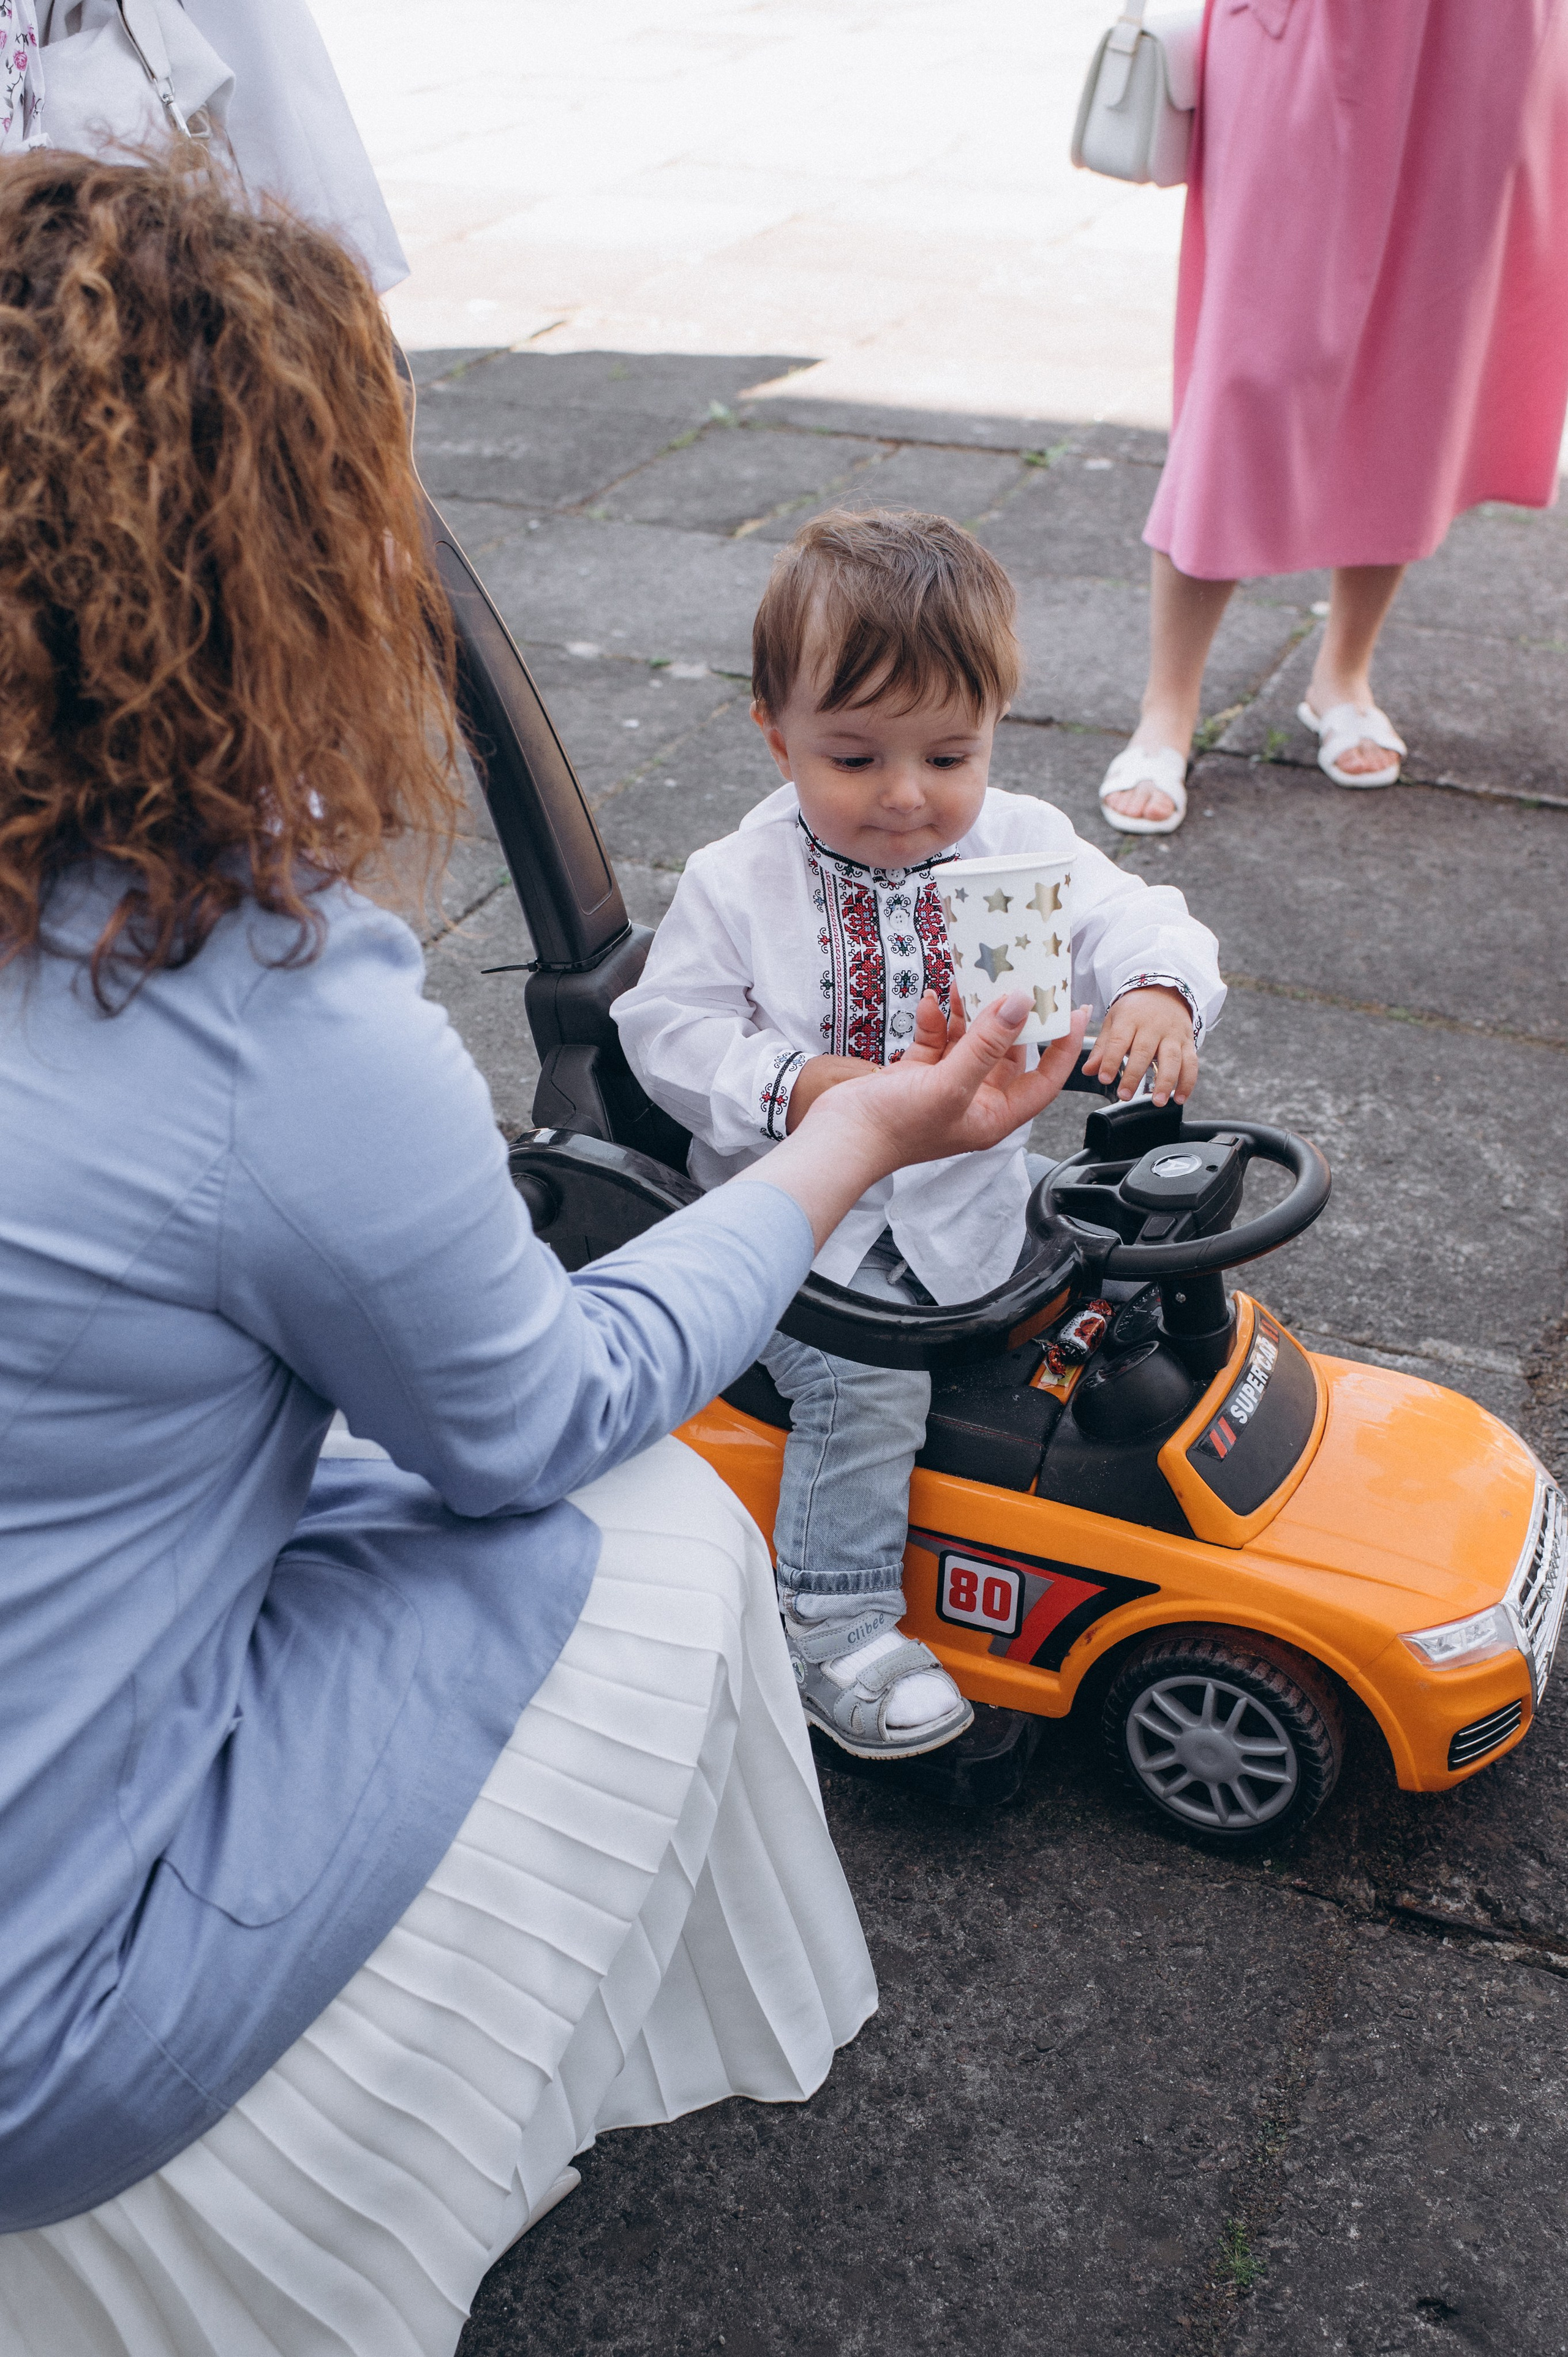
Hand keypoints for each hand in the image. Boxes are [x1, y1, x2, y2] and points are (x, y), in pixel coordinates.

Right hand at [740, 992, 1088, 1250]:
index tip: (1073, 1010)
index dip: (1064, 1046)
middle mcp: (974, 1102)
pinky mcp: (918, 1076)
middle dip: (1011, 1019)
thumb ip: (987, 1043)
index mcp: (994, 1115)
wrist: (839, 1138)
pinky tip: (929, 1002)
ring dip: (968, 1013)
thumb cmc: (895, 1127)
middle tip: (1017, 981)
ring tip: (965, 981)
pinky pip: (936, 1041)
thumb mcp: (950, 1083)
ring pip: (970, 1042)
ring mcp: (945, 1087)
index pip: (1045, 1079)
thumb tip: (1020, 1004)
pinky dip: (935, 1021)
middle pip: (1008, 1054)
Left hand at [1079, 986, 1196, 1105]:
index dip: (1111, 1060)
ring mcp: (1173, 1034)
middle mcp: (1153, 1025)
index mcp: (1130, 1018)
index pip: (1119, 1040)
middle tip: (1124, 1096)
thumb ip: (1102, 1048)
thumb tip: (1088, 1071)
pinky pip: (1191, 1063)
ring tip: (1157, 1102)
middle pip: (1144, 1051)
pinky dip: (1188, 1082)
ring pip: (1172, 1059)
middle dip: (1134, 1076)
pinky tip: (1180, 1098)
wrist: (1165, 992)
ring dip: (1165, 1082)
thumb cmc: (1135, 1011)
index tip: (1104, 1078)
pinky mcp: (1188, 1042)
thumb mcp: (1114, 1021)